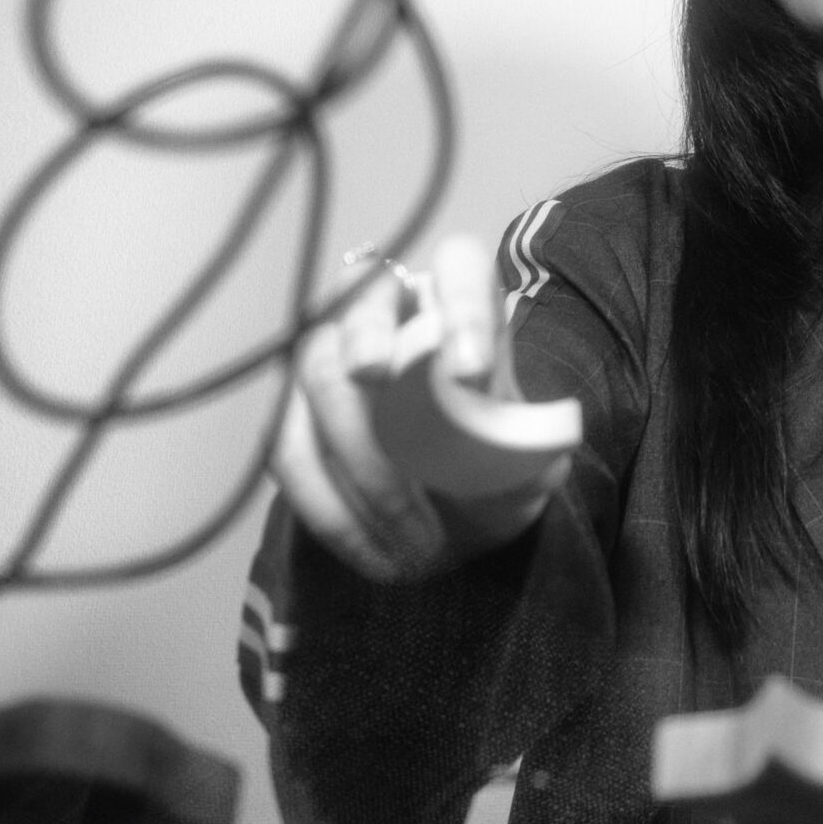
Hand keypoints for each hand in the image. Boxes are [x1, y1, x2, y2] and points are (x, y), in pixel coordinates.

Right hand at [271, 235, 575, 583]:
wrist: (459, 511)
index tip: (472, 371)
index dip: (461, 306)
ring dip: (364, 466)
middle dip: (372, 353)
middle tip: (395, 427)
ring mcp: (328, 356)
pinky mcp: (292, 415)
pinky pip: (289, 450)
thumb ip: (523, 444)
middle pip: (361, 307)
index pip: (458, 267)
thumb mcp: (533, 457)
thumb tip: (499, 443)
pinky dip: (332, 510)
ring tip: (422, 542)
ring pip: (315, 375)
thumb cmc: (501, 464)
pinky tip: (380, 556)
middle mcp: (387, 310)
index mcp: (459, 298)